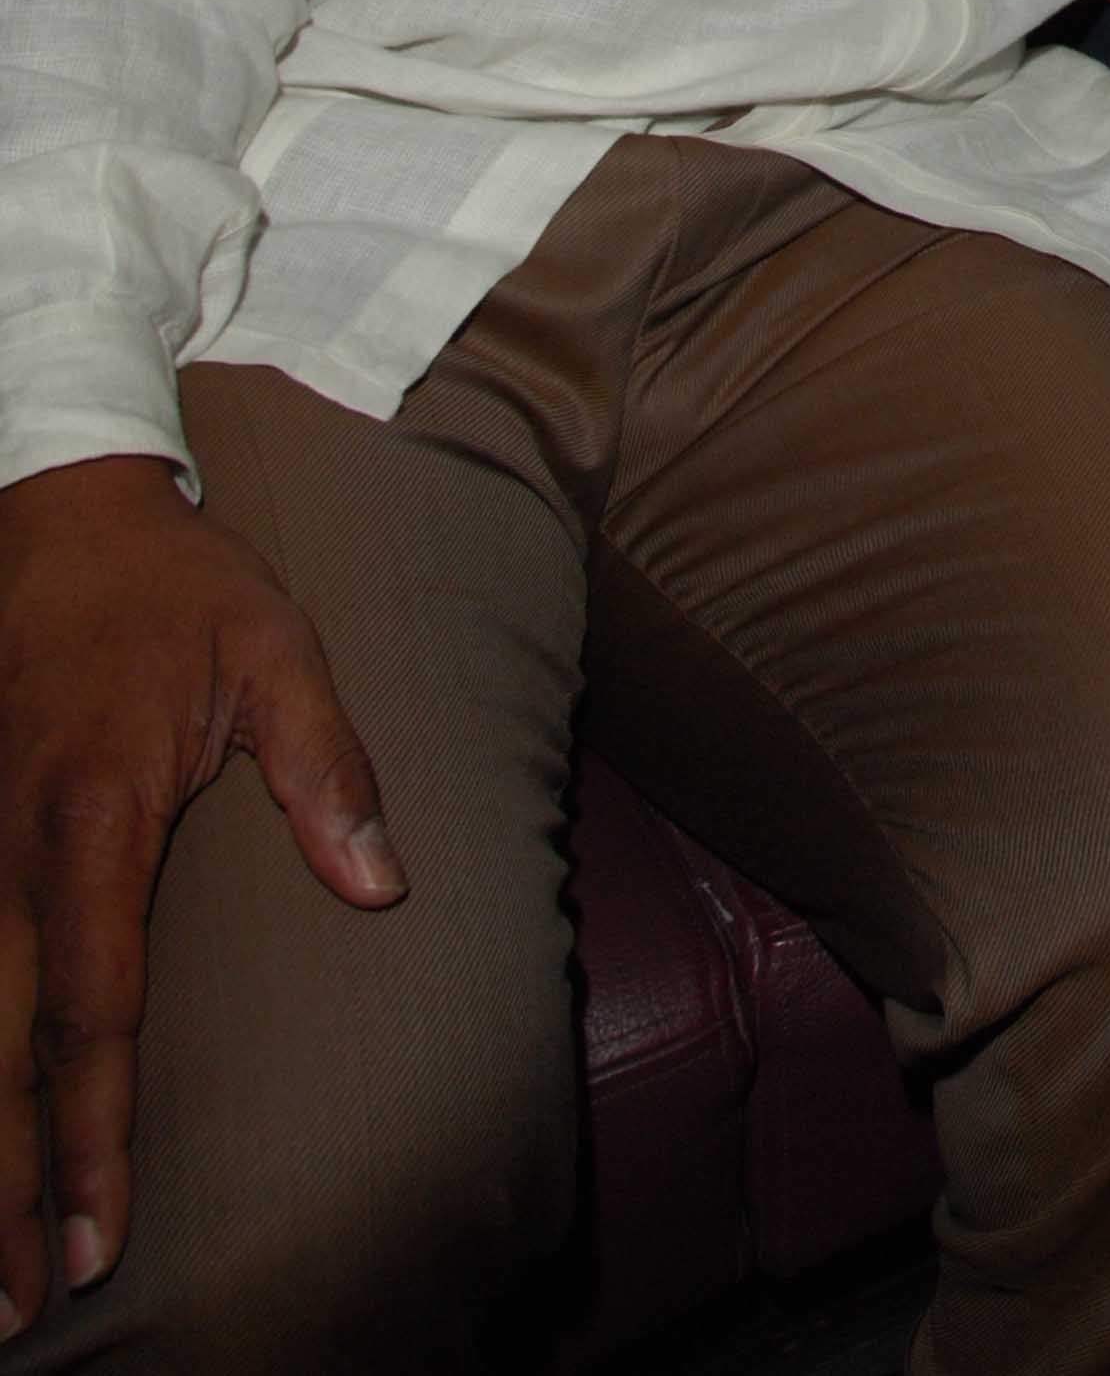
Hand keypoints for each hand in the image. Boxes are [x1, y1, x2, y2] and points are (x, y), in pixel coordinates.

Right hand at [0, 456, 403, 1328]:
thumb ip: (326, 770)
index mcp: (94, 816)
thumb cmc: (180, 585)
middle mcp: (10, 849)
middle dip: (5, 1187)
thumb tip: (380, 890)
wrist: (62, 505)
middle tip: (21, 1308)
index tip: (103, 1235)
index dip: (91, 1134)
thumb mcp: (278, 649)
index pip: (90, 1009)